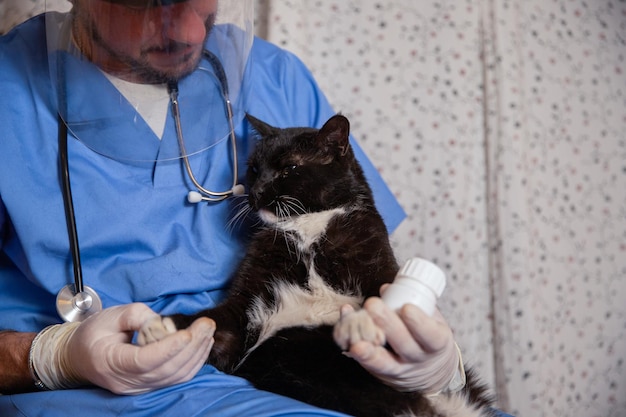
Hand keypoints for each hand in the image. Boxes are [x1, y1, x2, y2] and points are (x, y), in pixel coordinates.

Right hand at [31, 303, 214, 393]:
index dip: (170, 348)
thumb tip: (163, 323)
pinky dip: (194, 362)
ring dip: (197, 353)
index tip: (188, 333)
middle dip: (192, 346)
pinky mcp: (150, 385)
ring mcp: (139, 387)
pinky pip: (176, 378)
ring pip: (176, 376)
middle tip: (207, 324)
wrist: (79, 356)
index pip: (145, 361)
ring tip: (208, 331)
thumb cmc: (94, 333)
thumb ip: (138, 315)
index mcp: (111, 362)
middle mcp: (126, 381)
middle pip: (166, 369)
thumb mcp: (111, 315)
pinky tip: (202, 344)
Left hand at [336, 296, 459, 393]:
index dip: (419, 323)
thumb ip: (415, 303)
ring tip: (355, 324)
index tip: (406, 308)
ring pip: (384, 359)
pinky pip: (368, 362)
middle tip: (373, 304)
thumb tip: (386, 289)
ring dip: (368, 341)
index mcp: (437, 343)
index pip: (431, 336)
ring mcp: (401, 369)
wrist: (430, 370)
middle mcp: (419, 359)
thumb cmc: (429, 336)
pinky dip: (353, 345)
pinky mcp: (383, 373)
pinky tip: (343, 330)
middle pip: (404, 345)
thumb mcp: (432, 320)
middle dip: (387, 324)